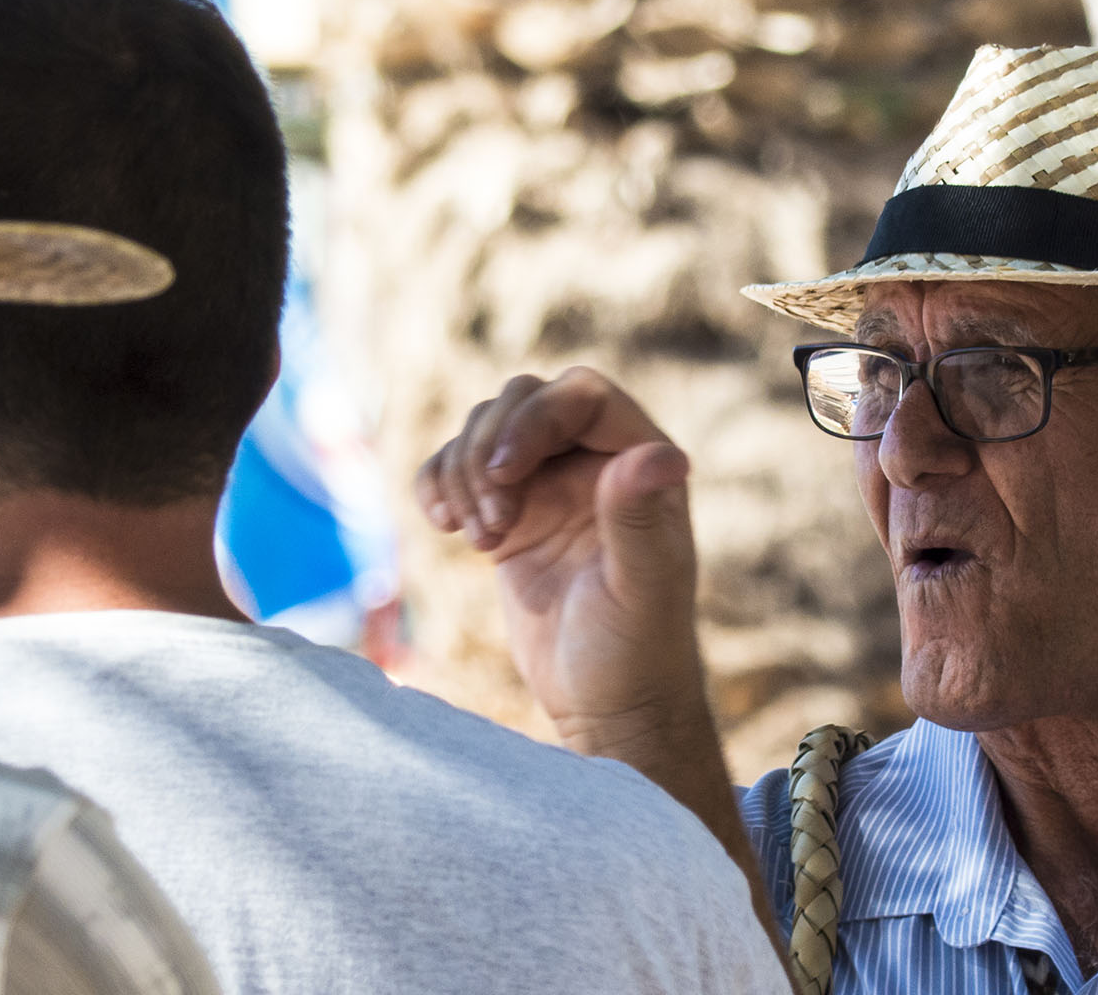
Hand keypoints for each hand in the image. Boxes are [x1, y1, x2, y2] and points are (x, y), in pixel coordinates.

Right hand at [418, 367, 791, 969]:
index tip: (503, 474)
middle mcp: (597, 461)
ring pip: (485, 429)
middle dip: (489, 451)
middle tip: (492, 527)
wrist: (605, 704)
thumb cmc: (638, 651)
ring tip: (482, 542)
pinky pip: (457, 467)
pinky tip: (447, 529)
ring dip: (463, 474)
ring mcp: (550, 484)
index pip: (581, 394)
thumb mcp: (640, 588)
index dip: (534, 419)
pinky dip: (438, 485)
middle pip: (524, 400)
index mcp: (641, 462)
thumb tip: (659, 455)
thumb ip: (639, 519)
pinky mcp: (511, 514)